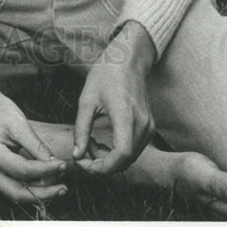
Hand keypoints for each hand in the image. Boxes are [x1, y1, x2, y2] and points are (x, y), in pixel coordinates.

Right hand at [0, 78, 67, 204]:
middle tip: (63, 188)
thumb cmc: (0, 111)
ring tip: (59, 187)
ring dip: (39, 194)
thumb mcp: (20, 124)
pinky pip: (14, 187)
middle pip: (18, 193)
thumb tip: (55, 165)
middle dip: (43, 194)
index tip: (63, 165)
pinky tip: (47, 182)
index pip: (24, 171)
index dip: (46, 171)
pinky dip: (32, 188)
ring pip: (17, 194)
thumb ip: (37, 147)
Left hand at [73, 20, 156, 174]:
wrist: (128, 59)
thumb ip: (81, 130)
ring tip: (91, 143)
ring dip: (109, 159)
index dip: (103, 167)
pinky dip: (118, 153)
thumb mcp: (86, 99)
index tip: (85, 165)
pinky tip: (103, 141)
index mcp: (126, 115)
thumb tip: (77, 155)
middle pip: (126, 160)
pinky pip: (135, 149)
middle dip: (102, 164)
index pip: (122, 155)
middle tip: (83, 153)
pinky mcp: (149, 126)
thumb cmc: (105, 74)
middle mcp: (142, 124)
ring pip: (131, 158)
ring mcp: (149, 126)